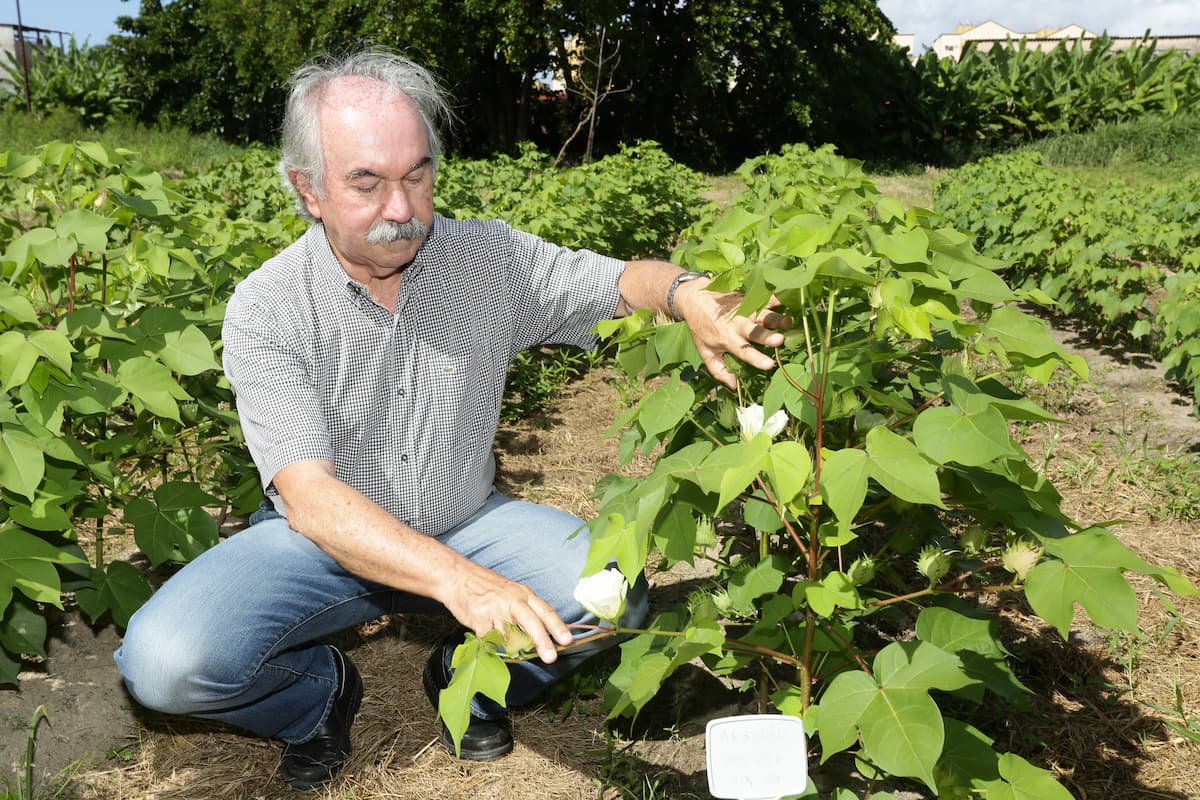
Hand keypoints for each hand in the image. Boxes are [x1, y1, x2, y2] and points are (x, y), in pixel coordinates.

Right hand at [441, 562, 572, 663]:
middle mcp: (511, 600)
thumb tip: (541, 637)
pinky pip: (489, 640)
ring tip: (502, 636)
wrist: (458, 577)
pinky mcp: (479, 619)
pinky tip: (486, 632)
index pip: (545, 611)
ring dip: (510, 644)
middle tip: (551, 658)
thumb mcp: (512, 592)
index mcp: (524, 594)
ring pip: (509, 636)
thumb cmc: (487, 587)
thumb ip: (526, 611)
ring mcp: (495, 610)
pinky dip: (490, 642)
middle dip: (542, 641)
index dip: (557, 626)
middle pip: (531, 622)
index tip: (567, 640)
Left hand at [673, 279, 791, 389]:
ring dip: (777, 318)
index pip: (744, 351)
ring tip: (789, 322)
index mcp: (728, 340)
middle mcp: (739, 325)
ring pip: (764, 315)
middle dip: (768, 336)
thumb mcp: (705, 352)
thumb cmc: (702, 328)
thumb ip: (719, 370)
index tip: (769, 364)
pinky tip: (790, 300)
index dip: (757, 358)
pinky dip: (779, 299)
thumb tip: (733, 386)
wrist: (696, 299)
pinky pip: (767, 299)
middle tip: (780, 340)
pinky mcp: (751, 299)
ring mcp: (746, 311)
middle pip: (756, 332)